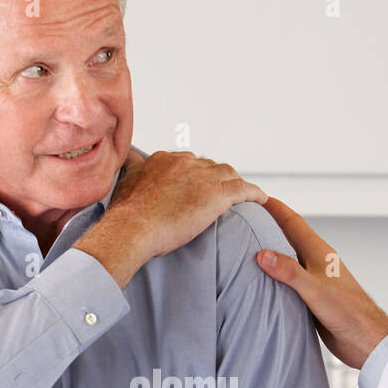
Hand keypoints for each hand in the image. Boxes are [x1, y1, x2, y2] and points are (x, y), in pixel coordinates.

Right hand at [76, 149, 266, 288]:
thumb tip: (130, 158)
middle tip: (220, 193)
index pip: (188, 162)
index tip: (198, 186)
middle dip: (216, 178)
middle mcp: (186, 162)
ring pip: (228, 175)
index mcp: (165, 159)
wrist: (132, 229)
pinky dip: (254, 194)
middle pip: (210, 166)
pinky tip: (261, 200)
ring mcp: (203, 177)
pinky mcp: (217, 195)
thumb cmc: (125, 214)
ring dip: (235, 184)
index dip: (196, 175)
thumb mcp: (125, 180)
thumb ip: (133, 167)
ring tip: (242, 195)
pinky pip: (244, 189)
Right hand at [257, 194, 387, 369]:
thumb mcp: (315, 290)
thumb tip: (262, 254)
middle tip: (247, 217)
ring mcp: (314, 279)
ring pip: (288, 258)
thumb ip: (289, 272)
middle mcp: (315, 262)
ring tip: (248, 244)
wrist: (365, 339)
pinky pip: (289, 280)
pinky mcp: (312, 297)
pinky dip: (275, 275)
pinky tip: (263, 280)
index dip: (275, 208)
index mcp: (319, 253)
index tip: (256, 196)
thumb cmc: (348, 313)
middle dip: (268, 224)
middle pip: (288, 236)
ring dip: (271, 250)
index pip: (293, 222)